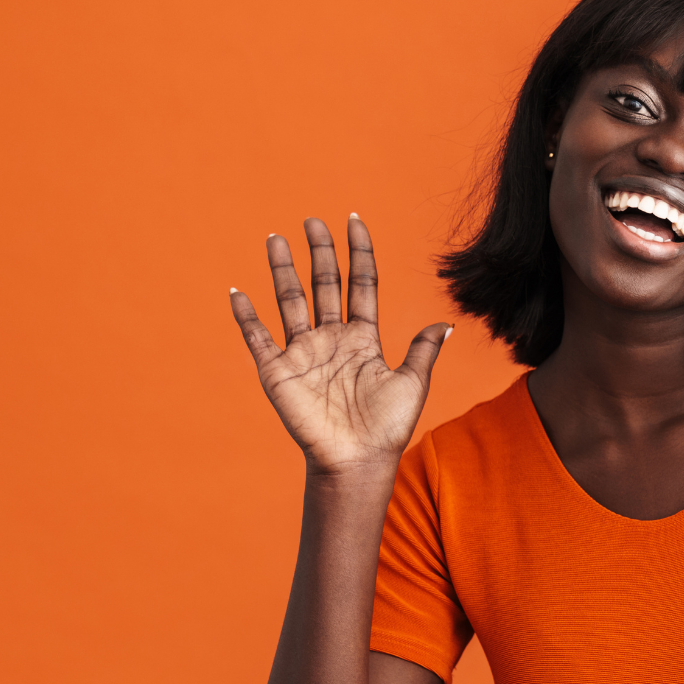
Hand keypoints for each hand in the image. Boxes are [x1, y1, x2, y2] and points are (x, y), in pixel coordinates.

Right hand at [231, 216, 450, 476]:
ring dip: (282, 270)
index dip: (358, 253)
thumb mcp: (412, 383)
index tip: (354, 221)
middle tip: (313, 221)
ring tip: (276, 237)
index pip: (360, 285)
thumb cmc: (386, 429)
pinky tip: (237, 292)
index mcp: (363, 339)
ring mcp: (303, 354)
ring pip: (290, 301)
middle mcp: (331, 340)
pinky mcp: (278, 372)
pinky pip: (258, 338)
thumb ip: (423, 350)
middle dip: (319, 252)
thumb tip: (446, 323)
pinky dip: (246, 317)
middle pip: (324, 285)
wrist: (357, 463)